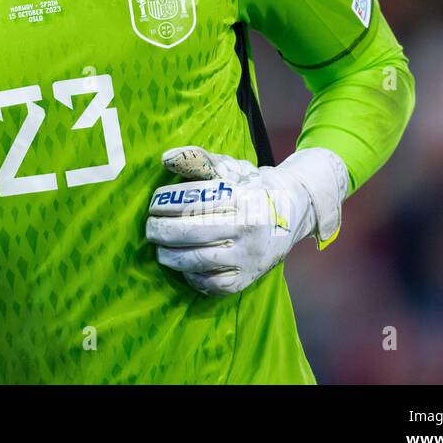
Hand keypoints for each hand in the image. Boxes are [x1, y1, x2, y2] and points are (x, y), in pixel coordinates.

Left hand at [145, 145, 348, 296]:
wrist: (292, 210)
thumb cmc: (251, 187)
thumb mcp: (229, 168)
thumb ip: (198, 160)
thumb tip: (166, 158)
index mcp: (242, 198)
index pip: (194, 200)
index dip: (166, 202)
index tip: (153, 203)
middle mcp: (247, 228)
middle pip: (191, 231)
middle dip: (160, 229)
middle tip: (150, 227)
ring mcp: (248, 257)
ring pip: (197, 260)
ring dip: (169, 255)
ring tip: (159, 247)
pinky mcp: (247, 279)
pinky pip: (211, 284)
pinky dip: (191, 276)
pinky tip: (183, 265)